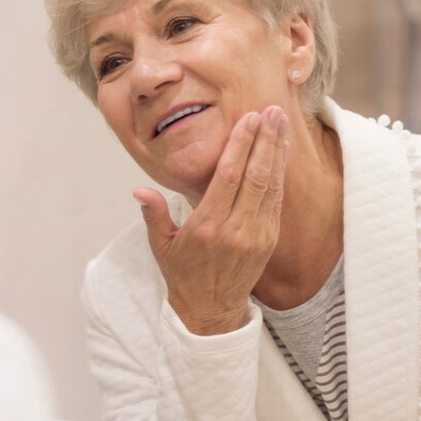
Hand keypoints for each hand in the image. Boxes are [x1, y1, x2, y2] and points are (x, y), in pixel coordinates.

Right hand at [134, 106, 288, 334]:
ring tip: (281, 123)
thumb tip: (139, 191)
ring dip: (277, 152)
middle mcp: (234, 230)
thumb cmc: (182, 273)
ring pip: (270, 186)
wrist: (210, 309)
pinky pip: (276, 201)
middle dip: (265, 140)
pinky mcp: (269, 240)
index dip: (241, 146)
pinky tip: (281, 152)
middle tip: (271, 111)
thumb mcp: (160, 246)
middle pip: (254, 176)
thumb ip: (153, 215)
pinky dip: (280, 174)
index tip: (249, 119)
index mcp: (206, 227)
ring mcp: (255, 235)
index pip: (228, 177)